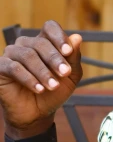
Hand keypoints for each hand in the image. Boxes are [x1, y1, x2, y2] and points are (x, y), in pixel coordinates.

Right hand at [0, 20, 82, 138]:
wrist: (37, 114)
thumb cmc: (53, 92)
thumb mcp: (70, 77)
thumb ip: (74, 58)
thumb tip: (77, 37)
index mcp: (44, 42)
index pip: (50, 27)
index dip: (59, 37)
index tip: (68, 52)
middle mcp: (26, 44)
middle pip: (40, 42)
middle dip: (55, 58)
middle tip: (65, 73)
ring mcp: (12, 54)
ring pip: (27, 55)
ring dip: (43, 72)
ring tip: (53, 86)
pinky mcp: (1, 67)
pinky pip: (14, 68)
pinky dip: (29, 79)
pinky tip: (39, 89)